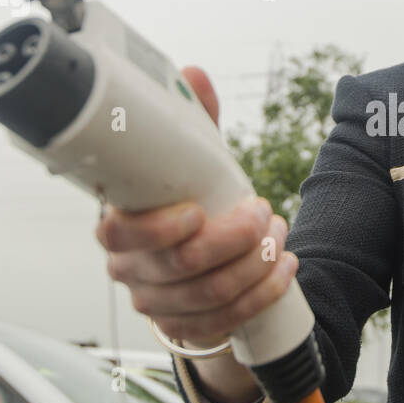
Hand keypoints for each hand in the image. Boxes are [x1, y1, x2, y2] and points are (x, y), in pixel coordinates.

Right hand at [94, 66, 298, 349]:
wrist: (192, 266)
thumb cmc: (186, 202)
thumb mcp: (186, 164)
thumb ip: (191, 122)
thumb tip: (194, 73)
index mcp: (117, 229)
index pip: (123, 235)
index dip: (160, 228)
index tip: (197, 212)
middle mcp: (130, 271)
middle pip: (182, 265)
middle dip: (234, 237)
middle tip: (263, 211)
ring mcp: (158, 305)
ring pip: (211, 294)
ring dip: (256, 262)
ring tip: (279, 232)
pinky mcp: (187, 329)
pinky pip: (228, 320)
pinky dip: (264, 292)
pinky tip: (286, 267)